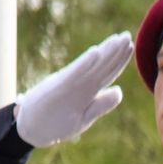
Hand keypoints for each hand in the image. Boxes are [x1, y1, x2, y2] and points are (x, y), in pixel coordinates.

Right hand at [15, 31, 133, 147]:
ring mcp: (70, 84)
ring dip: (105, 52)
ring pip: (91, 67)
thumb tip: (119, 91)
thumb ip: (101, 104)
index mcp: (87, 91)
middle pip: (102, 66)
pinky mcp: (59, 87)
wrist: (32, 129)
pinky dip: (85, 63)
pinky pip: (75, 74)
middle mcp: (80, 84)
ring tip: (117, 38)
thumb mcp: (84, 116)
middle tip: (127, 34)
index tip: (130, 45)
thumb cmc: (56, 121)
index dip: (119, 60)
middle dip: (115, 51)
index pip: (107, 73)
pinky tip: (95, 52)